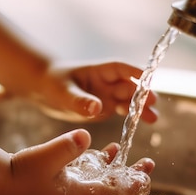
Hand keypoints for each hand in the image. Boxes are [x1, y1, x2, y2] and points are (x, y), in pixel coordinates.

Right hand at [1, 129, 154, 194]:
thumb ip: (68, 146)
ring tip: (119, 160)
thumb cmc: (19, 172)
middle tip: (144, 170)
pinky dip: (94, 186)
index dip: (132, 185)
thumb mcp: (45, 155)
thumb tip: (86, 135)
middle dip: (130, 186)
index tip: (146, 174)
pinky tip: (94, 167)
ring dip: (113, 184)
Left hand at [30, 61, 158, 122]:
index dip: (135, 72)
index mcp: (99, 71)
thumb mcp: (63, 92)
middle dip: (141, 94)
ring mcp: (106, 96)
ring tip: (153, 119)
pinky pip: (121, 112)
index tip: (148, 78)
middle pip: (129, 87)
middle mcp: (106, 83)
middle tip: (153, 103)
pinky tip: (139, 125)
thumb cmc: (52, 83)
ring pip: (128, 102)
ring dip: (140, 109)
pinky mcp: (103, 110)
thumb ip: (80, 101)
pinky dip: (130, 118)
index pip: (121, 69)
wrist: (43, 90)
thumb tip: (97, 108)